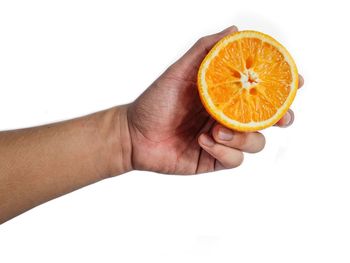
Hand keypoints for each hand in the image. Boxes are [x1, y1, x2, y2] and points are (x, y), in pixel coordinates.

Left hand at [126, 26, 303, 173]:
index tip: (296, 82)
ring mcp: (223, 140)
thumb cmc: (156, 101)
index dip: (282, 88)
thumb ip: (205, 50)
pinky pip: (234, 159)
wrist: (135, 134)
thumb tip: (235, 30)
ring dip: (241, 136)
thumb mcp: (181, 71)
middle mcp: (228, 117)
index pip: (260, 91)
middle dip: (280, 118)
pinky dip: (223, 150)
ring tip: (215, 129)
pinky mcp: (215, 159)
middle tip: (281, 117)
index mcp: (225, 95)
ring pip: (255, 142)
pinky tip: (203, 141)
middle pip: (267, 119)